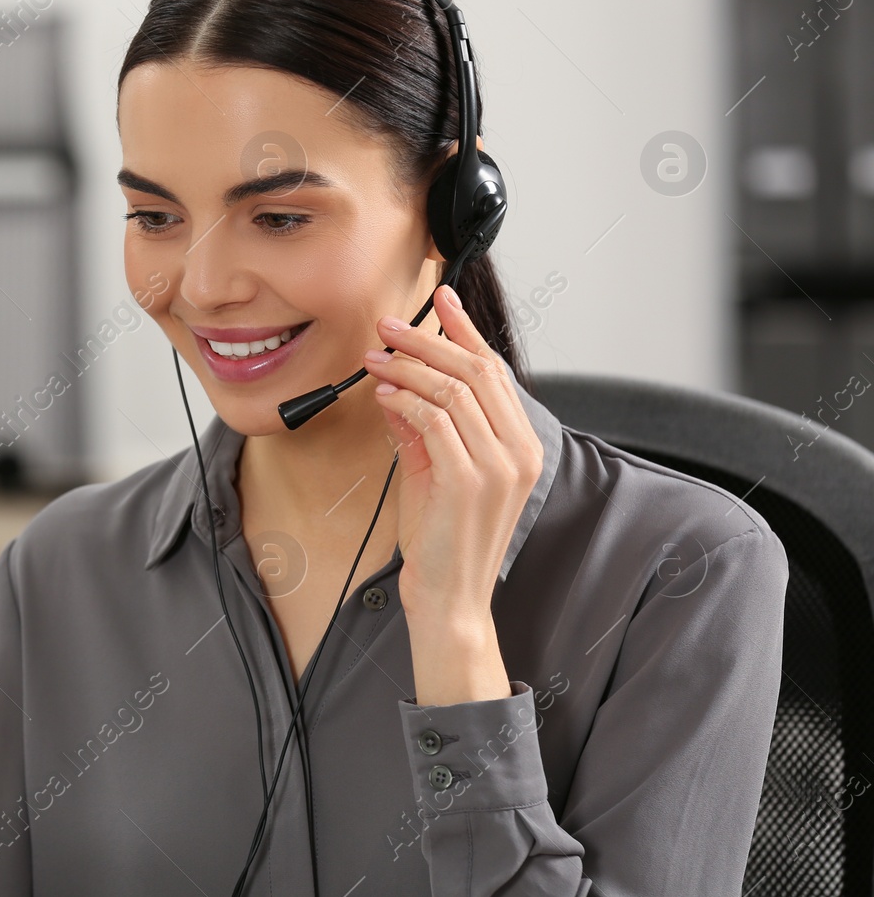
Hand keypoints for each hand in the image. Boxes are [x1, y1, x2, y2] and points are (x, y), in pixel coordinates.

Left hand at [361, 284, 544, 628]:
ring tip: (376, 359)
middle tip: (389, 326)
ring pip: (454, 390)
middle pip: (477, 371)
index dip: (466, 330)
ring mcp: (499, 466)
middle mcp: (519, 451)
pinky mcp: (470, 481)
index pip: (495, 372)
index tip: (440, 299)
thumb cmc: (440, 539)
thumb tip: (396, 384)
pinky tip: (383, 395)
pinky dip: (405, 400)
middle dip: (429, 340)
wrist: (448, 598)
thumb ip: (422, 428)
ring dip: (409, 368)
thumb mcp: (433, 471)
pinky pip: (435, 421)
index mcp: (521, 446)